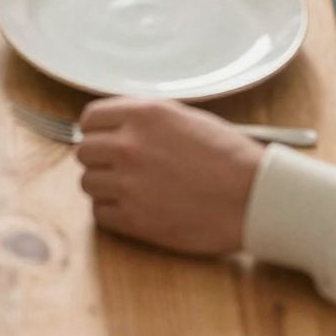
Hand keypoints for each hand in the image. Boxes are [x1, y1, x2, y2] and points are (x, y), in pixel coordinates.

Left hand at [77, 98, 260, 255]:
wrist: (252, 197)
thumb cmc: (227, 155)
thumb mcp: (184, 118)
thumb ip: (145, 119)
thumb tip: (116, 125)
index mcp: (143, 115)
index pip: (90, 118)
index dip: (96, 129)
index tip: (103, 138)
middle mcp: (129, 146)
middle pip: (83, 151)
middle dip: (98, 158)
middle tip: (117, 166)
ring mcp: (128, 184)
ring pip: (87, 183)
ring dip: (103, 185)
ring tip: (127, 188)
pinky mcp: (134, 220)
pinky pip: (100, 214)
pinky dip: (111, 212)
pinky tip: (132, 208)